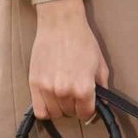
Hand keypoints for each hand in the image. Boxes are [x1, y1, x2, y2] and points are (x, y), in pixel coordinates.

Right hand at [28, 0, 109, 120]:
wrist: (60, 24)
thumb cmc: (82, 41)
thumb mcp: (100, 65)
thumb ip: (102, 89)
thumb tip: (101, 105)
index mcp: (84, 88)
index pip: (86, 114)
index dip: (88, 109)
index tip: (87, 103)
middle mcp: (65, 92)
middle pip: (70, 113)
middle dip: (75, 106)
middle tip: (75, 93)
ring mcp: (47, 89)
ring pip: (55, 114)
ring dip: (60, 108)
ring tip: (63, 95)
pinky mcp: (34, 84)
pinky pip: (39, 111)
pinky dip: (46, 110)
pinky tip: (50, 101)